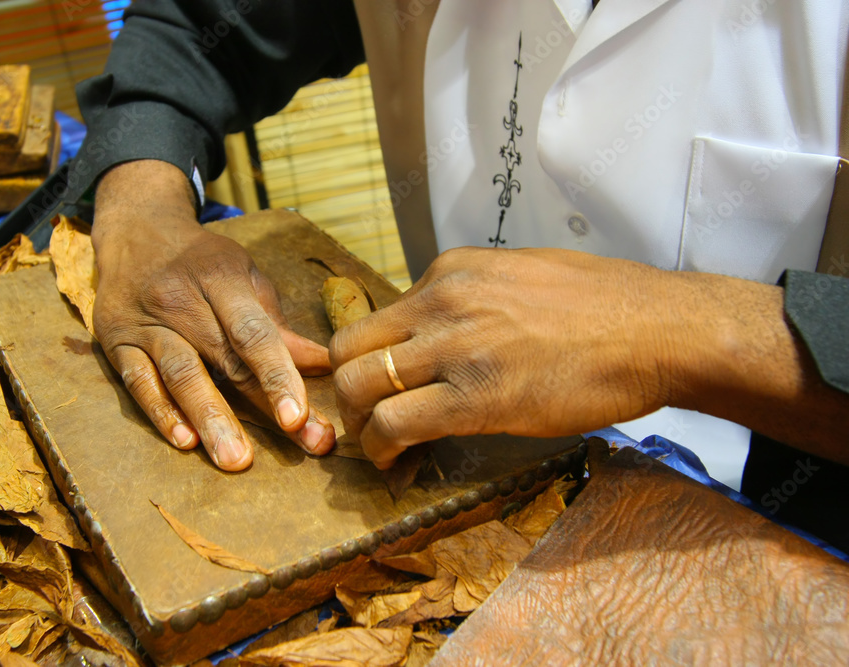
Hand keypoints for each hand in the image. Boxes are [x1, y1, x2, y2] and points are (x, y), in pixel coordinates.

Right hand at [92, 160, 334, 470]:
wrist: (135, 233)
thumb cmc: (203, 263)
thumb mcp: (244, 278)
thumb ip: (278, 326)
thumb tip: (324, 365)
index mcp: (221, 279)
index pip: (255, 334)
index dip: (279, 376)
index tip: (300, 417)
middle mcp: (182, 300)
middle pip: (226, 361)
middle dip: (262, 409)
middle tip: (298, 448)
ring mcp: (147, 323)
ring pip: (181, 375)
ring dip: (210, 419)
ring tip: (235, 460)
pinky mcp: (117, 343)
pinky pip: (139, 382)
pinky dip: (161, 412)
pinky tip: (184, 442)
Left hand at [329, 247, 678, 468]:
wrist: (659, 329)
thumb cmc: (606, 305)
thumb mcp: (522, 276)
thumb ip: (473, 297)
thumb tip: (444, 328)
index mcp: (452, 271)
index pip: (380, 317)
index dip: (374, 358)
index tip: (387, 385)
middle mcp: (442, 301)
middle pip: (349, 348)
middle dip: (350, 389)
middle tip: (370, 417)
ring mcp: (455, 347)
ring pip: (359, 386)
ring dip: (361, 423)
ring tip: (382, 443)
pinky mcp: (475, 399)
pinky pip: (395, 424)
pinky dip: (383, 449)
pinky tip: (397, 461)